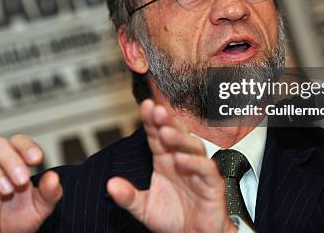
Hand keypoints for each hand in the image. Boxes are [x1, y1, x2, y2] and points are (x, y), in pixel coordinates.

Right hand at [0, 134, 61, 232]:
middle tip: (21, 180)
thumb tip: (54, 177)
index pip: (17, 141)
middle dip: (10, 159)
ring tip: (6, 190)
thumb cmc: (17, 220)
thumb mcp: (39, 208)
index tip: (37, 159)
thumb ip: (49, 193)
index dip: (26, 146)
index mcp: (13, 161)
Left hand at [107, 100, 235, 232]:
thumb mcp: (144, 208)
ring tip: (166, 131)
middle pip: (176, 134)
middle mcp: (181, 160)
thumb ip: (128, 196)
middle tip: (156, 109)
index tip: (145, 106)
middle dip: (166, 121)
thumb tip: (110, 184)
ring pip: (192, 146)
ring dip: (180, 138)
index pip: (157, 135)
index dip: (151, 120)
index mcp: (164, 160)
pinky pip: (205, 169)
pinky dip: (194, 162)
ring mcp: (198, 170)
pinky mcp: (212, 184)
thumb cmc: (173, 218)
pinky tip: (180, 159)